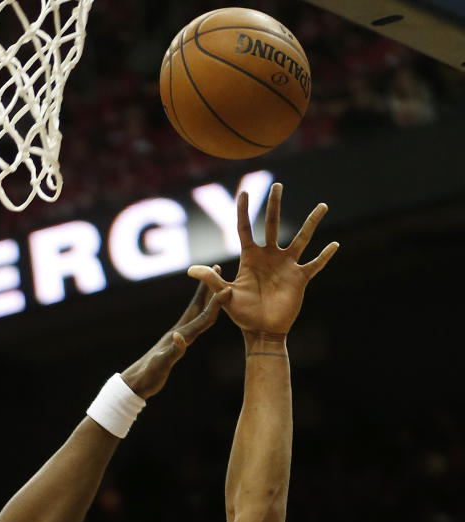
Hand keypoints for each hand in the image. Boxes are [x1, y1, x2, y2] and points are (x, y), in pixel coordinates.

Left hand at [120, 275, 230, 397]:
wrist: (135, 382)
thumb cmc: (148, 375)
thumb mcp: (161, 364)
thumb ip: (173, 351)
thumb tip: (180, 336)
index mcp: (180, 335)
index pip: (202, 317)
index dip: (215, 303)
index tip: (226, 288)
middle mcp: (179, 332)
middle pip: (197, 306)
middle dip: (207, 288)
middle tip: (216, 268)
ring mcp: (176, 337)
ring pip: (195, 314)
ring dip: (205, 299)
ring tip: (212, 287)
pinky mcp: (174, 344)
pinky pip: (191, 326)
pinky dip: (198, 317)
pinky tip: (201, 315)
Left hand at [187, 182, 337, 342]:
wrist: (261, 331)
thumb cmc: (242, 315)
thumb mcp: (225, 296)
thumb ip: (211, 281)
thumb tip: (190, 270)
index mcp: (250, 258)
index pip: (245, 229)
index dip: (243, 211)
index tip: (244, 192)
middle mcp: (269, 257)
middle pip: (272, 225)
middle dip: (274, 205)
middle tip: (277, 185)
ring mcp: (286, 265)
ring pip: (301, 238)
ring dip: (311, 222)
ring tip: (323, 205)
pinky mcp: (300, 278)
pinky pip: (315, 264)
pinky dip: (325, 256)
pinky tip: (334, 244)